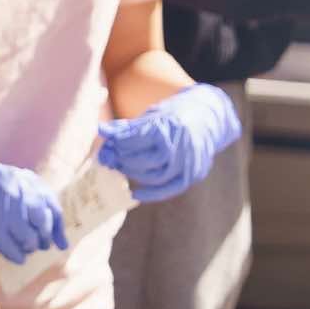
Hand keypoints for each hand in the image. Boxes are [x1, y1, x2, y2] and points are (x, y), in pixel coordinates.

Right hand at [0, 148, 66, 264]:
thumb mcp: (13, 183)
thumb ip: (39, 203)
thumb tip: (62, 244)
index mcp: (25, 180)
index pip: (52, 209)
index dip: (57, 230)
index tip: (60, 244)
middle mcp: (17, 193)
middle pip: (43, 225)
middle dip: (43, 238)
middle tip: (36, 243)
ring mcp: (3, 210)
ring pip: (29, 240)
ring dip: (29, 247)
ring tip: (22, 246)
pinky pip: (12, 250)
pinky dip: (17, 256)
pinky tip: (16, 255)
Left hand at [97, 84, 242, 202]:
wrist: (208, 116)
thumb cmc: (174, 114)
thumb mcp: (151, 115)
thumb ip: (127, 127)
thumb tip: (101, 131)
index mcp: (168, 125)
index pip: (133, 139)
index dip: (117, 142)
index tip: (109, 142)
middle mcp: (180, 144)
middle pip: (142, 160)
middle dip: (123, 160)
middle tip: (112, 157)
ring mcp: (189, 161)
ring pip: (155, 176)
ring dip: (134, 175)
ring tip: (122, 168)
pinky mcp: (194, 173)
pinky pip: (171, 189)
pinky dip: (152, 194)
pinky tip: (135, 194)